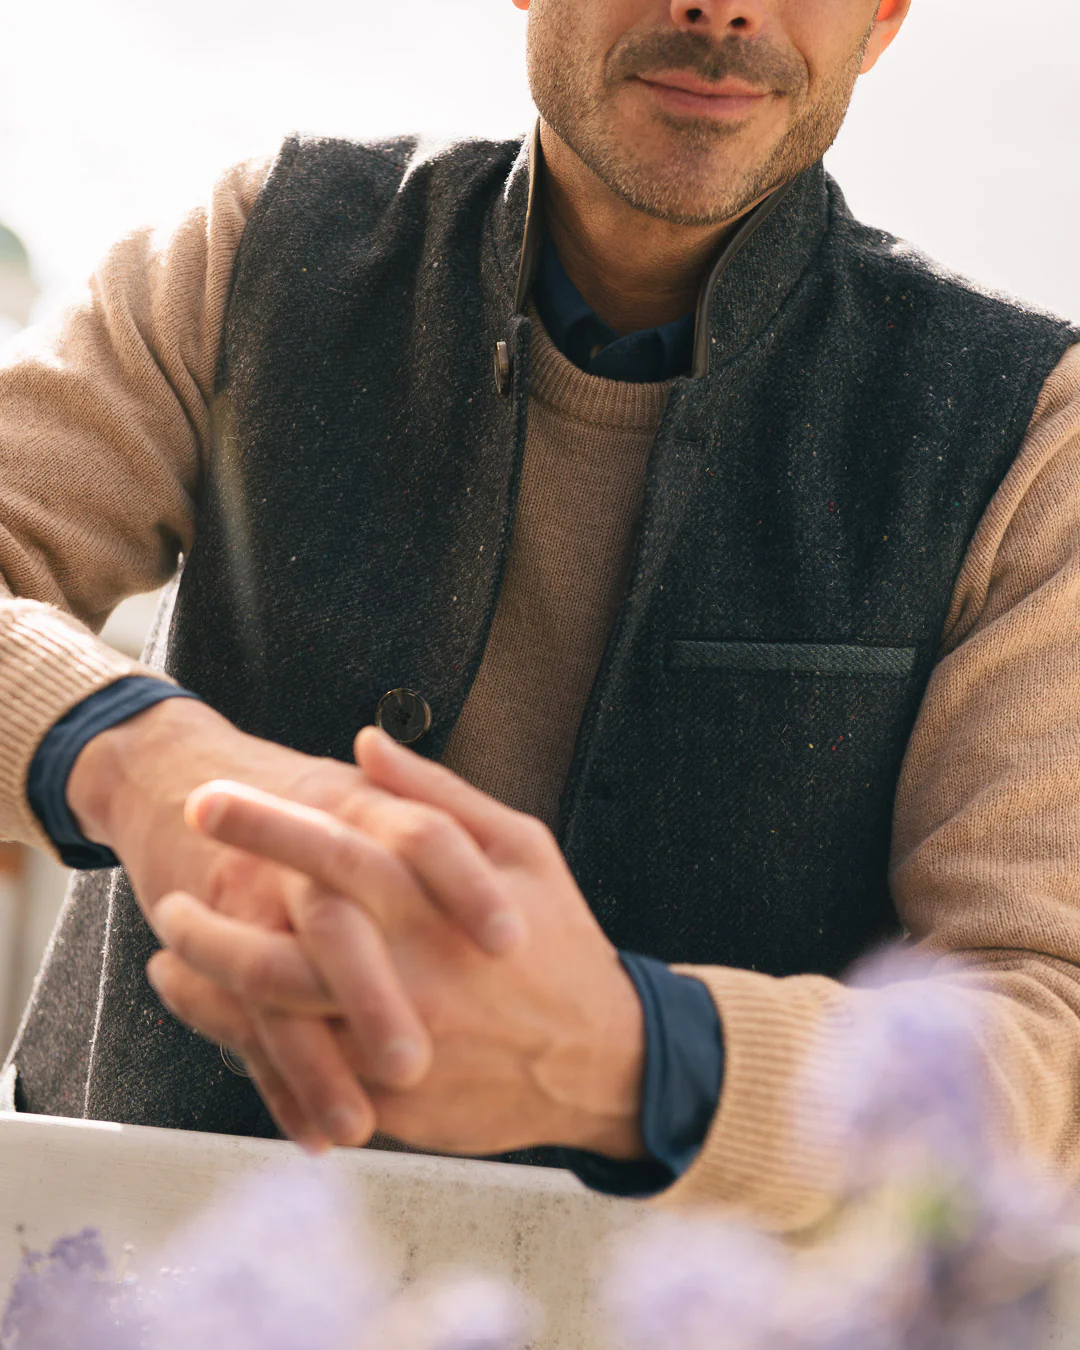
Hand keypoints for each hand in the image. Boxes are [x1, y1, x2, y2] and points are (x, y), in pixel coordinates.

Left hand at [67, 699, 526, 1150]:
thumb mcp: (524, 847)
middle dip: (211, 921)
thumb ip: (438, 796)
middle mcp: (410, 976)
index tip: (207, 801)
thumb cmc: (560, 944)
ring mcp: (397, 1046)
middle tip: (167, 893)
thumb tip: (366, 741)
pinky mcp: (393, 1105)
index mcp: (436, 906)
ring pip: (278, 1021)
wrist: (599, 1061)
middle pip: (283, 950)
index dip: (262, 825)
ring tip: (169, 959)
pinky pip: (303, 1077)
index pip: (334, 853)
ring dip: (210, 989)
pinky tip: (219, 1016)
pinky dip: (249, 1046)